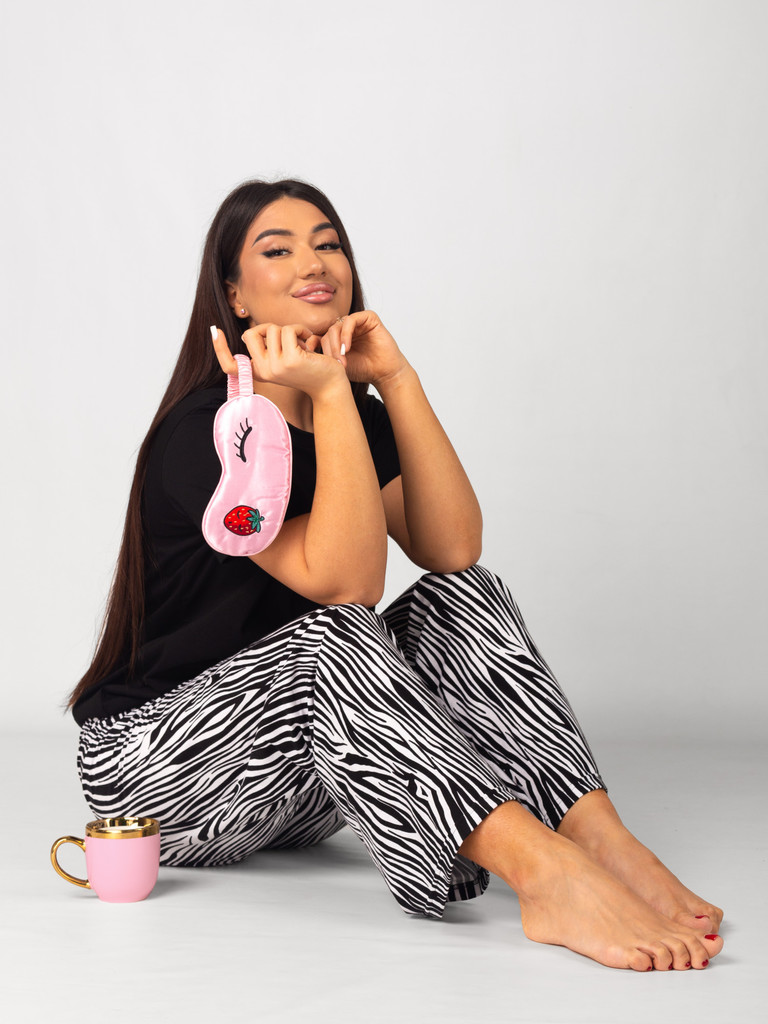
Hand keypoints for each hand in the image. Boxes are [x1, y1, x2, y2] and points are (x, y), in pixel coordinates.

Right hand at [211, 323, 347, 399]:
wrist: (330, 385)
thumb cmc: (307, 368)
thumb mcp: (282, 358)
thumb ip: (266, 347)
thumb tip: (247, 334)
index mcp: (259, 373)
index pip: (231, 365)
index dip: (219, 348)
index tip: (214, 331)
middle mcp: (264, 372)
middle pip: (251, 334)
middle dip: (269, 328)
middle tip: (287, 337)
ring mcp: (276, 367)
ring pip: (273, 329)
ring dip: (290, 330)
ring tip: (303, 344)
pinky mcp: (291, 360)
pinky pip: (289, 330)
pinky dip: (301, 330)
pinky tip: (310, 342)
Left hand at [307, 310, 408, 386]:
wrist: (384, 373)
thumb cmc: (363, 370)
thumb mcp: (336, 365)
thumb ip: (322, 357)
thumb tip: (300, 353)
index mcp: (338, 336)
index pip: (320, 335)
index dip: (314, 345)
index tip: (313, 358)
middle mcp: (346, 327)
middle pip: (327, 332)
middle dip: (328, 349)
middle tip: (333, 363)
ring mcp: (357, 321)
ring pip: (337, 326)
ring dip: (336, 344)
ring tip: (340, 358)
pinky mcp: (369, 317)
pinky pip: (351, 320)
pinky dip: (346, 334)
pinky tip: (346, 349)